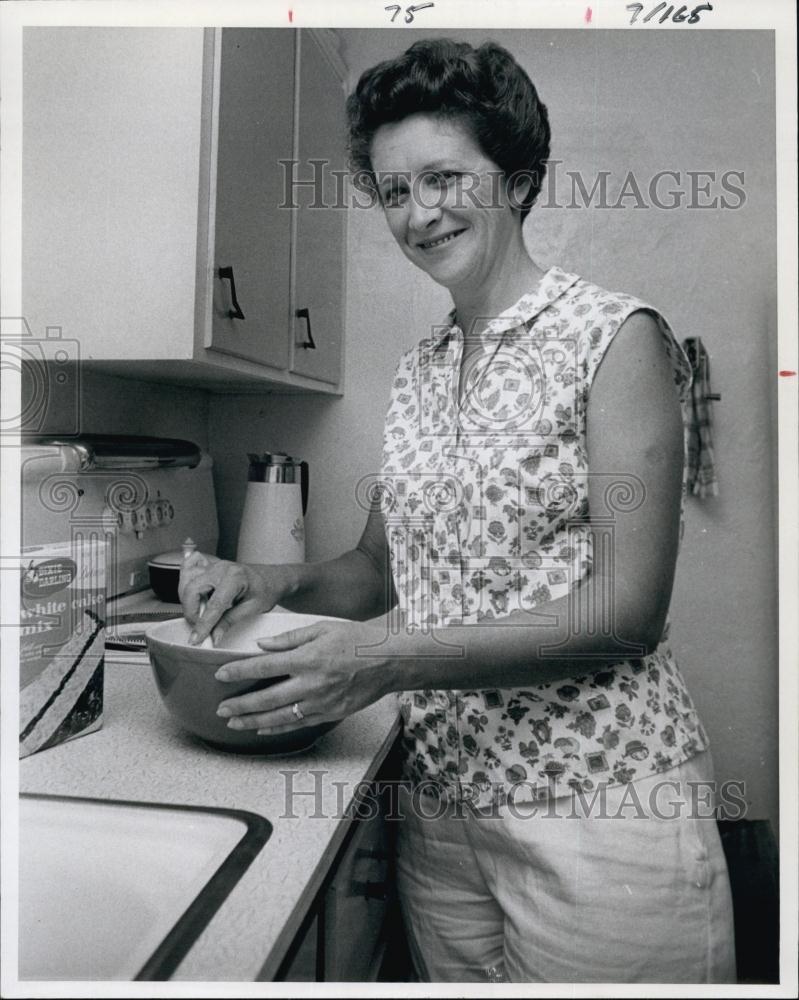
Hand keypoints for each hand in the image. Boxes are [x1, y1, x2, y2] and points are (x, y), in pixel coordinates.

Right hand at [178, 551, 288, 645]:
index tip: (197, 638)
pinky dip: (188, 588)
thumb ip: (230, 621)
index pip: (213, 604)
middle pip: (192, 589)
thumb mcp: (252, 608)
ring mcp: (214, 566)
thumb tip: (213, 635)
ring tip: (200, 615)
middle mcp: (221, 568)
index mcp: (235, 577)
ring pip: (188, 582)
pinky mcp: (210, 569)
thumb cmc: (267, 589)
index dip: (203, 624)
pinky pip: (190, 575)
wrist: (273, 578)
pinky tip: (196, 599)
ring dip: (189, 601)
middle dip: (191, 612)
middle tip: (199, 628)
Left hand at [214, 619, 392, 733]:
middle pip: (266, 698)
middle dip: (240, 705)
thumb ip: (290, 638)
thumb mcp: (322, 628)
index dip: (238, 671)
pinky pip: (299, 724)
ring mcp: (321, 702)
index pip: (263, 667)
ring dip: (253, 721)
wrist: (389, 661)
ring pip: (279, 717)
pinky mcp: (330, 714)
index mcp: (307, 658)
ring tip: (235, 723)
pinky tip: (263, 729)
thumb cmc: (358, 640)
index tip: (221, 674)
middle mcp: (311, 683)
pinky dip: (278, 728)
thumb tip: (262, 645)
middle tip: (221, 708)